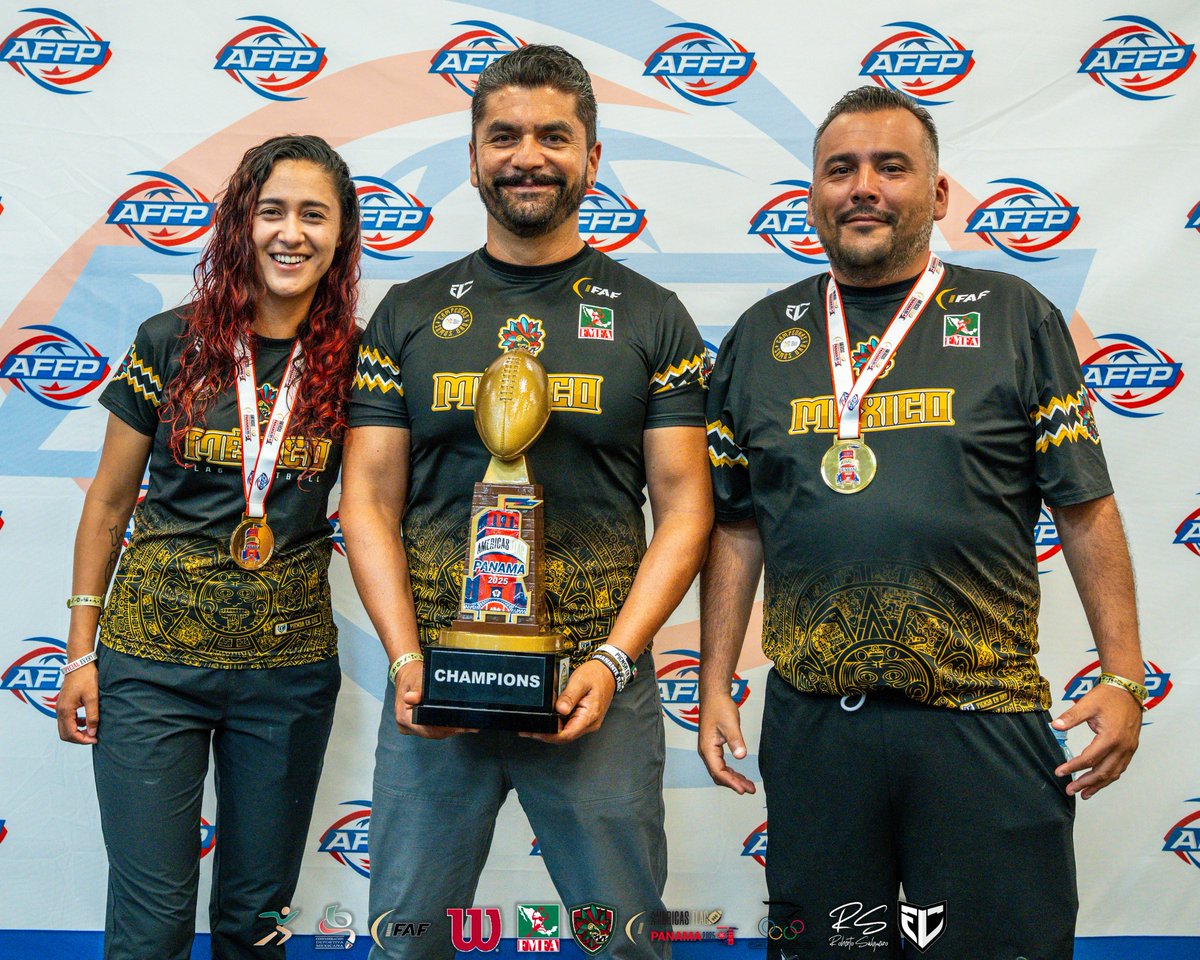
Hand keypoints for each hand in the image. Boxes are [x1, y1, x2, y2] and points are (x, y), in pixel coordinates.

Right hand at [56, 663, 98, 744]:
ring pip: (64, 728)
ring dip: (76, 732)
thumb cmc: (87, 678)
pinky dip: (75, 724)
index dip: (82, 740)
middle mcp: (59, 710)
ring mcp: (60, 707)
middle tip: (93, 737)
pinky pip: (66, 720)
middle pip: (64, 734)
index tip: (95, 739)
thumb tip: (92, 733)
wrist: (80, 663)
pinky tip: (86, 721)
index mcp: (65, 710)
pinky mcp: (63, 704)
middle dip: (78, 738)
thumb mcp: (92, 698)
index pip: (70, 734)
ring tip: (91, 730)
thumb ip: (92, 716)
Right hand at [393, 659, 474, 738]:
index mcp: (403, 717)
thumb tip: (411, 698)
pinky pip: (435, 729)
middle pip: (433, 732)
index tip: (459, 724)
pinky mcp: (420, 726)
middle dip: (452, 729)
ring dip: (452, 729)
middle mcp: (406, 726)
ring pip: (435, 733)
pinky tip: (462, 724)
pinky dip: (448, 726)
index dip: (444, 728)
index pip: (426, 728)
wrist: (406, 674)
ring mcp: (413, 728)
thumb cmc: (411, 676)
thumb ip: (416, 690)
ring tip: (469, 725)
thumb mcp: (415, 679)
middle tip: (469, 725)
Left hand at [525, 659, 615, 743]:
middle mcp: (589, 723)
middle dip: (546, 734)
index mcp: (589, 717)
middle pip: (564, 736)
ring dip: (551, 729)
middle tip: (529, 729)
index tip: (535, 732)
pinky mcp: (584, 718)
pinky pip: (568, 724)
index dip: (549, 736)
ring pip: (565, 731)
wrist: (609, 671)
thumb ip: (569, 696)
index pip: (566, 735)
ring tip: (536, 721)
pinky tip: (549, 716)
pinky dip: (557, 722)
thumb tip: (559, 710)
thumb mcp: (580, 682)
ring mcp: (587, 722)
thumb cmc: (597, 675)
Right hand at [698, 691, 755, 793]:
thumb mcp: (730, 724)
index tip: (742, 790)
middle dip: (734, 783)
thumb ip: (735, 740)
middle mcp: (706, 751)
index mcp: (707, 748)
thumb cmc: (719, 707)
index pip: (718, 771)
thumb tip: (741, 755)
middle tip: (749, 789)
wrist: (714, 695)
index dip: (731, 782)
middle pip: (718, 774)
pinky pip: (721, 764)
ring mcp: (709, 749)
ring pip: (720, 770)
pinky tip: (739, 774)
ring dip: (733, 778)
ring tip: (748, 785)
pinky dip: (731, 771)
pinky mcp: (714, 746)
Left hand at [1051, 683, 1141, 798]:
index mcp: (1111, 738)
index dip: (1073, 767)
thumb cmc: (1108, 696)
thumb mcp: (1087, 704)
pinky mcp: (1130, 748)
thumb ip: (1071, 717)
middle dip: (1085, 783)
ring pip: (1113, 773)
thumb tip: (1054, 726)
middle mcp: (1122, 747)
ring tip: (1084, 794)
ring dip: (1098, 785)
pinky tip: (1100, 781)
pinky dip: (1109, 777)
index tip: (1059, 772)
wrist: (1128, 690)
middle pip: (1102, 772)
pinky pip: (1120, 768)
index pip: (1089, 759)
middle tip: (1070, 790)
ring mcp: (1128, 749)